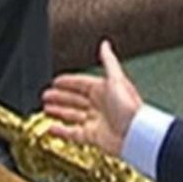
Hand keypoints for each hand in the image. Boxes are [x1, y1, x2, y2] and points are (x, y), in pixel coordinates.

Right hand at [38, 40, 142, 157]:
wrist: (137, 134)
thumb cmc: (130, 107)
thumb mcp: (117, 79)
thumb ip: (108, 61)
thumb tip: (105, 44)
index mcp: (104, 90)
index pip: (81, 84)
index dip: (67, 82)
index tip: (55, 82)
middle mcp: (99, 105)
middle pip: (74, 99)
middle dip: (59, 97)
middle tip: (46, 95)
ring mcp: (96, 121)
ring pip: (72, 115)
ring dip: (58, 111)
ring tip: (46, 108)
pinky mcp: (93, 137)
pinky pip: (73, 133)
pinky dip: (61, 131)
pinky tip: (52, 128)